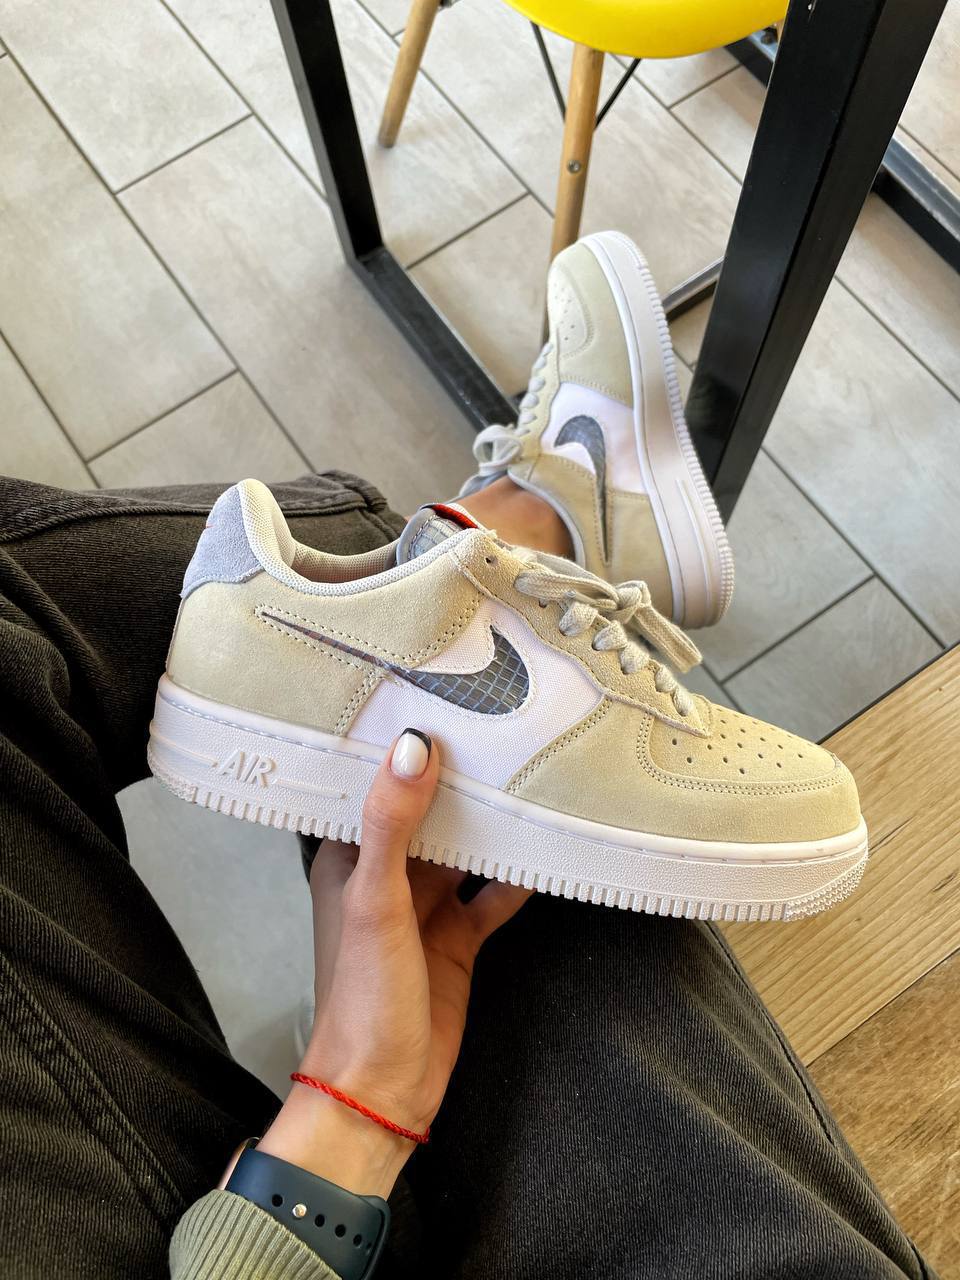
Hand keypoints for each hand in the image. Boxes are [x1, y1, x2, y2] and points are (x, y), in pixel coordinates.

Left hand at [257, 730, 529, 1196]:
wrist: (385, 1088)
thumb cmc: (364, 993)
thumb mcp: (375, 899)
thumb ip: (394, 823)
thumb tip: (414, 745)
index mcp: (349, 858)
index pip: (374, 786)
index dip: (401, 748)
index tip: (435, 698)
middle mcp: (387, 874)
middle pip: (428, 813)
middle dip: (459, 778)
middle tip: (501, 724)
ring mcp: (426, 905)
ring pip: (465, 848)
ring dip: (493, 822)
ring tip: (532, 773)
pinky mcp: (460, 935)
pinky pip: (494, 893)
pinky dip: (518, 873)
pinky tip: (550, 847)